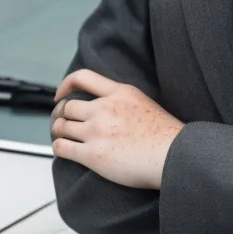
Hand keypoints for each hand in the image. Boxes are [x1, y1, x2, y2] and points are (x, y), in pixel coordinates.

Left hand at [49, 69, 184, 189]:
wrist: (173, 156)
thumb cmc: (165, 134)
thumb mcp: (142, 102)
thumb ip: (121, 99)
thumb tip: (104, 106)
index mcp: (119, 92)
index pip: (82, 77)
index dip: (66, 85)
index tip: (61, 95)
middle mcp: (104, 108)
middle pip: (68, 107)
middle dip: (61, 115)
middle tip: (63, 123)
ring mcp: (97, 130)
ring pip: (61, 126)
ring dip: (59, 132)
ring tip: (63, 137)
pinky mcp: (93, 154)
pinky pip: (62, 148)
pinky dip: (59, 148)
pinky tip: (64, 151)